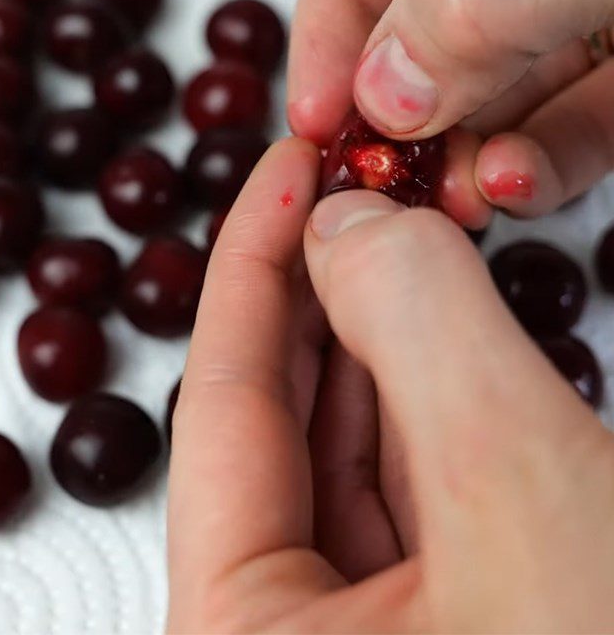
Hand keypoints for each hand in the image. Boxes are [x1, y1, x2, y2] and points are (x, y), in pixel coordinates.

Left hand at [166, 139, 613, 632]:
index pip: (222, 402)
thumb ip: (421, 331)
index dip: (250, 261)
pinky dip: (428, 395)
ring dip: (377, 330)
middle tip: (348, 176)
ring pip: (349, 443)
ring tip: (396, 225)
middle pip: (281, 415)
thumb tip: (346, 222)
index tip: (286, 161)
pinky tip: (438, 320)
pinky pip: (413, 484)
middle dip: (317, 284)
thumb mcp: (527, 499)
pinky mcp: (454, 623)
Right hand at [288, 0, 613, 223]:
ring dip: (471, 147)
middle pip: (440, 5)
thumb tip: (385, 87)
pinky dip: (545, 155)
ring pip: (509, 71)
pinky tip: (515, 186)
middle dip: (408, 103)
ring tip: (452, 197)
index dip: (337, 12)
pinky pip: (582, 106)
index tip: (314, 112)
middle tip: (380, 174)